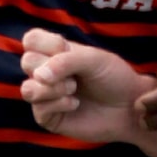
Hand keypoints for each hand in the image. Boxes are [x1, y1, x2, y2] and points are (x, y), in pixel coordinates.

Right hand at [20, 30, 148, 143]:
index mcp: (56, 52)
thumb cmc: (114, 78)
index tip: (66, 50)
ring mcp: (46, 96)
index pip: (31, 39)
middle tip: (75, 77)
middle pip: (26, 62)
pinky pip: (38, 109)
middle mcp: (47, 72)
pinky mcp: (49, 118)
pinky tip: (74, 105)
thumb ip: (65, 60)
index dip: (46, 44)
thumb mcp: (94, 59)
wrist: (130, 107)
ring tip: (73, 90)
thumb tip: (38, 76)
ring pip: (27, 89)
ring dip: (52, 89)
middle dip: (50, 69)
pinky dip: (58, 104)